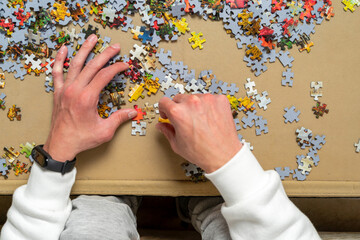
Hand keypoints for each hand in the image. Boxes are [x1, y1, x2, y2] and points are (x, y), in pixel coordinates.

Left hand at [43, 35, 136, 161]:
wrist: (61, 145)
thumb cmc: (82, 139)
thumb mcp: (105, 131)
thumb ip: (119, 118)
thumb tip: (134, 112)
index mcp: (87, 98)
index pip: (104, 76)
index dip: (116, 68)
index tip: (125, 65)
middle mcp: (75, 90)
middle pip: (92, 66)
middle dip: (105, 55)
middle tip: (115, 47)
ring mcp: (65, 89)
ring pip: (75, 64)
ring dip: (85, 50)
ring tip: (92, 38)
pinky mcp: (59, 92)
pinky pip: (57, 72)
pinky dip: (60, 59)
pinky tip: (63, 49)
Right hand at [156, 94, 241, 172]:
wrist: (224, 156)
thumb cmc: (202, 153)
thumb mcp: (177, 144)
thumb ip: (167, 131)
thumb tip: (161, 125)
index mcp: (178, 112)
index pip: (164, 102)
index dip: (164, 109)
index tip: (167, 113)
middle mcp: (192, 102)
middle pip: (179, 98)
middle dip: (179, 108)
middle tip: (185, 120)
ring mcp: (208, 99)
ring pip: (195, 97)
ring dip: (194, 106)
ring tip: (200, 121)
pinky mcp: (220, 100)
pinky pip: (210, 99)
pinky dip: (209, 106)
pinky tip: (210, 119)